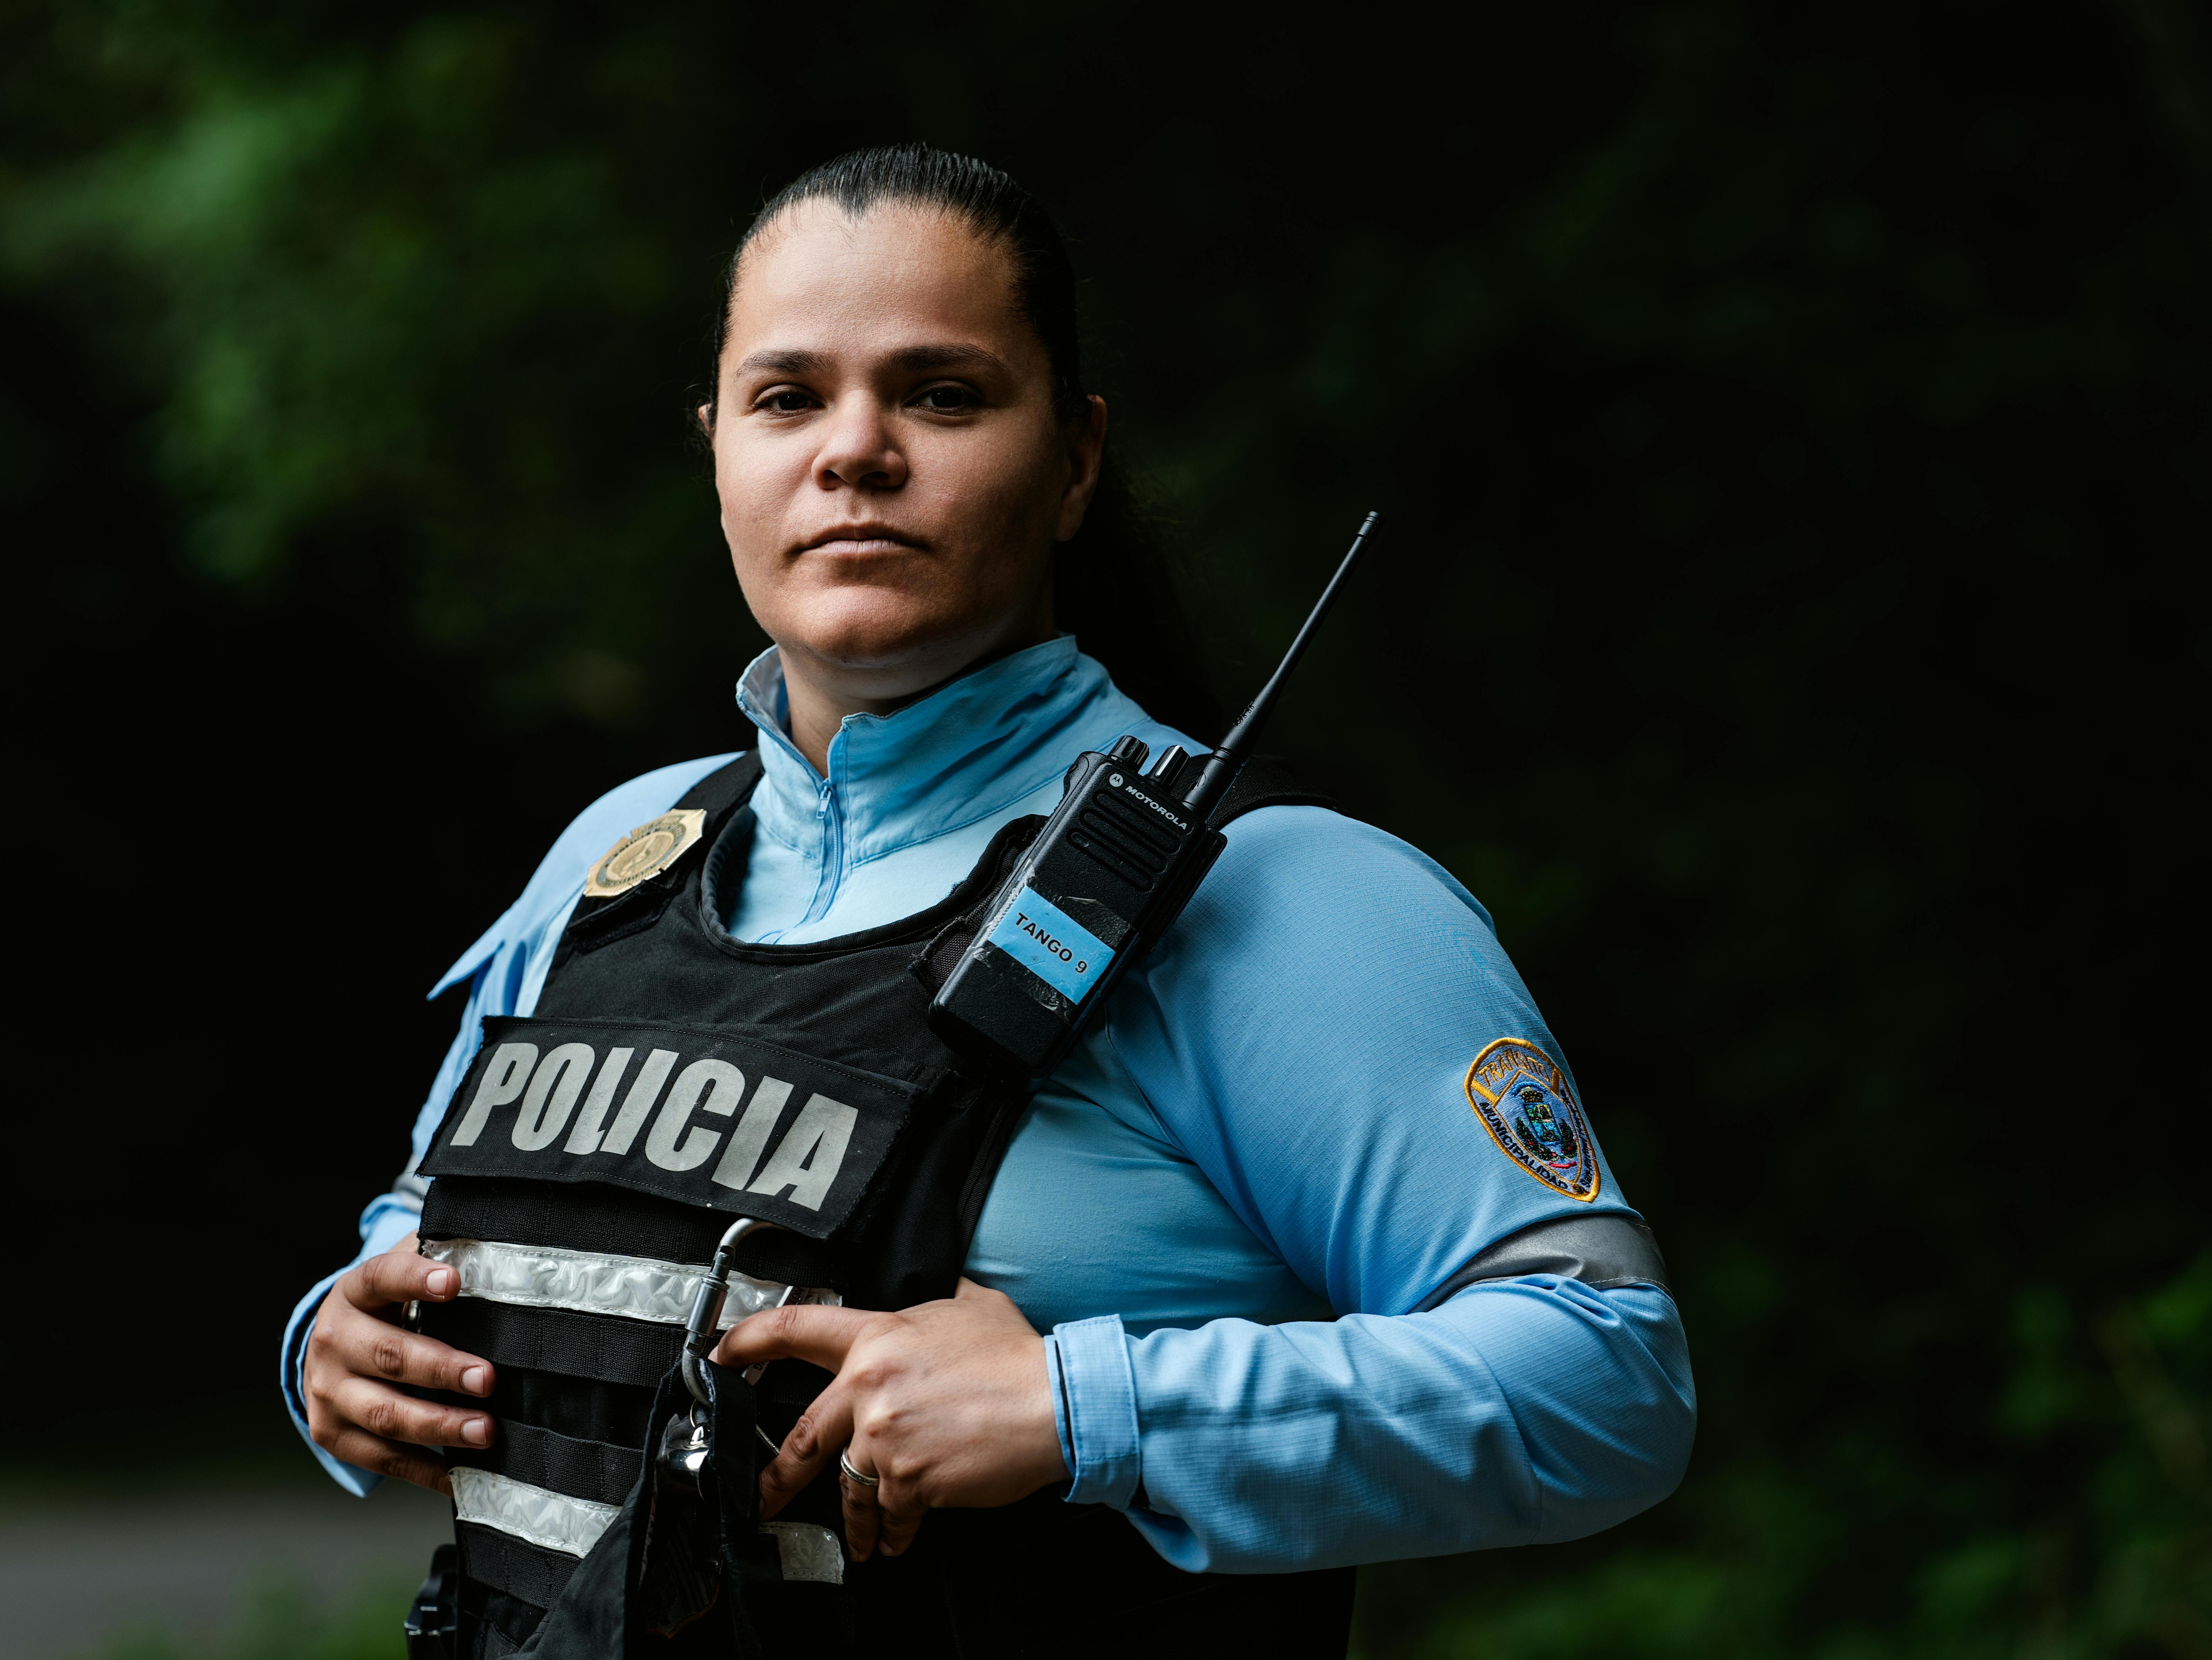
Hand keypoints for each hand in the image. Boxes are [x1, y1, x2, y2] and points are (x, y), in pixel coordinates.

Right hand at [303, 1232, 495, 1493]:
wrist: (331, 1347)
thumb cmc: (389, 1308)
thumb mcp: (405, 1276)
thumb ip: (444, 1260)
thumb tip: (503, 1256)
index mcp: (355, 1292)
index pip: (383, 1277)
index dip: (416, 1278)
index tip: (454, 1282)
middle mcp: (333, 1341)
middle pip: (389, 1355)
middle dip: (442, 1369)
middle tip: (487, 1378)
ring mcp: (328, 1391)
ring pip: (385, 1414)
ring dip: (439, 1425)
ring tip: (485, 1430)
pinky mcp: (332, 1433)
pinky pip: (382, 1458)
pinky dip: (425, 1470)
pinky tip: (461, 1476)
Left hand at [713, 1277, 1066, 1560]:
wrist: (1053, 1402)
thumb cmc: (1018, 1356)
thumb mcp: (972, 1305)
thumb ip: (938, 1303)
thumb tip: (937, 1301)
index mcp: (878, 1338)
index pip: (795, 1329)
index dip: (747, 1341)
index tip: (720, 1357)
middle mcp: (870, 1387)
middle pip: (804, 1436)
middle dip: (777, 1477)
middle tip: (762, 1496)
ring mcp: (886, 1437)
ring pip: (850, 1486)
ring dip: (857, 1518)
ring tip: (865, 1536)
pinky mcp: (910, 1480)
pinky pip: (889, 1512)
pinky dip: (894, 1530)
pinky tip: (901, 1536)